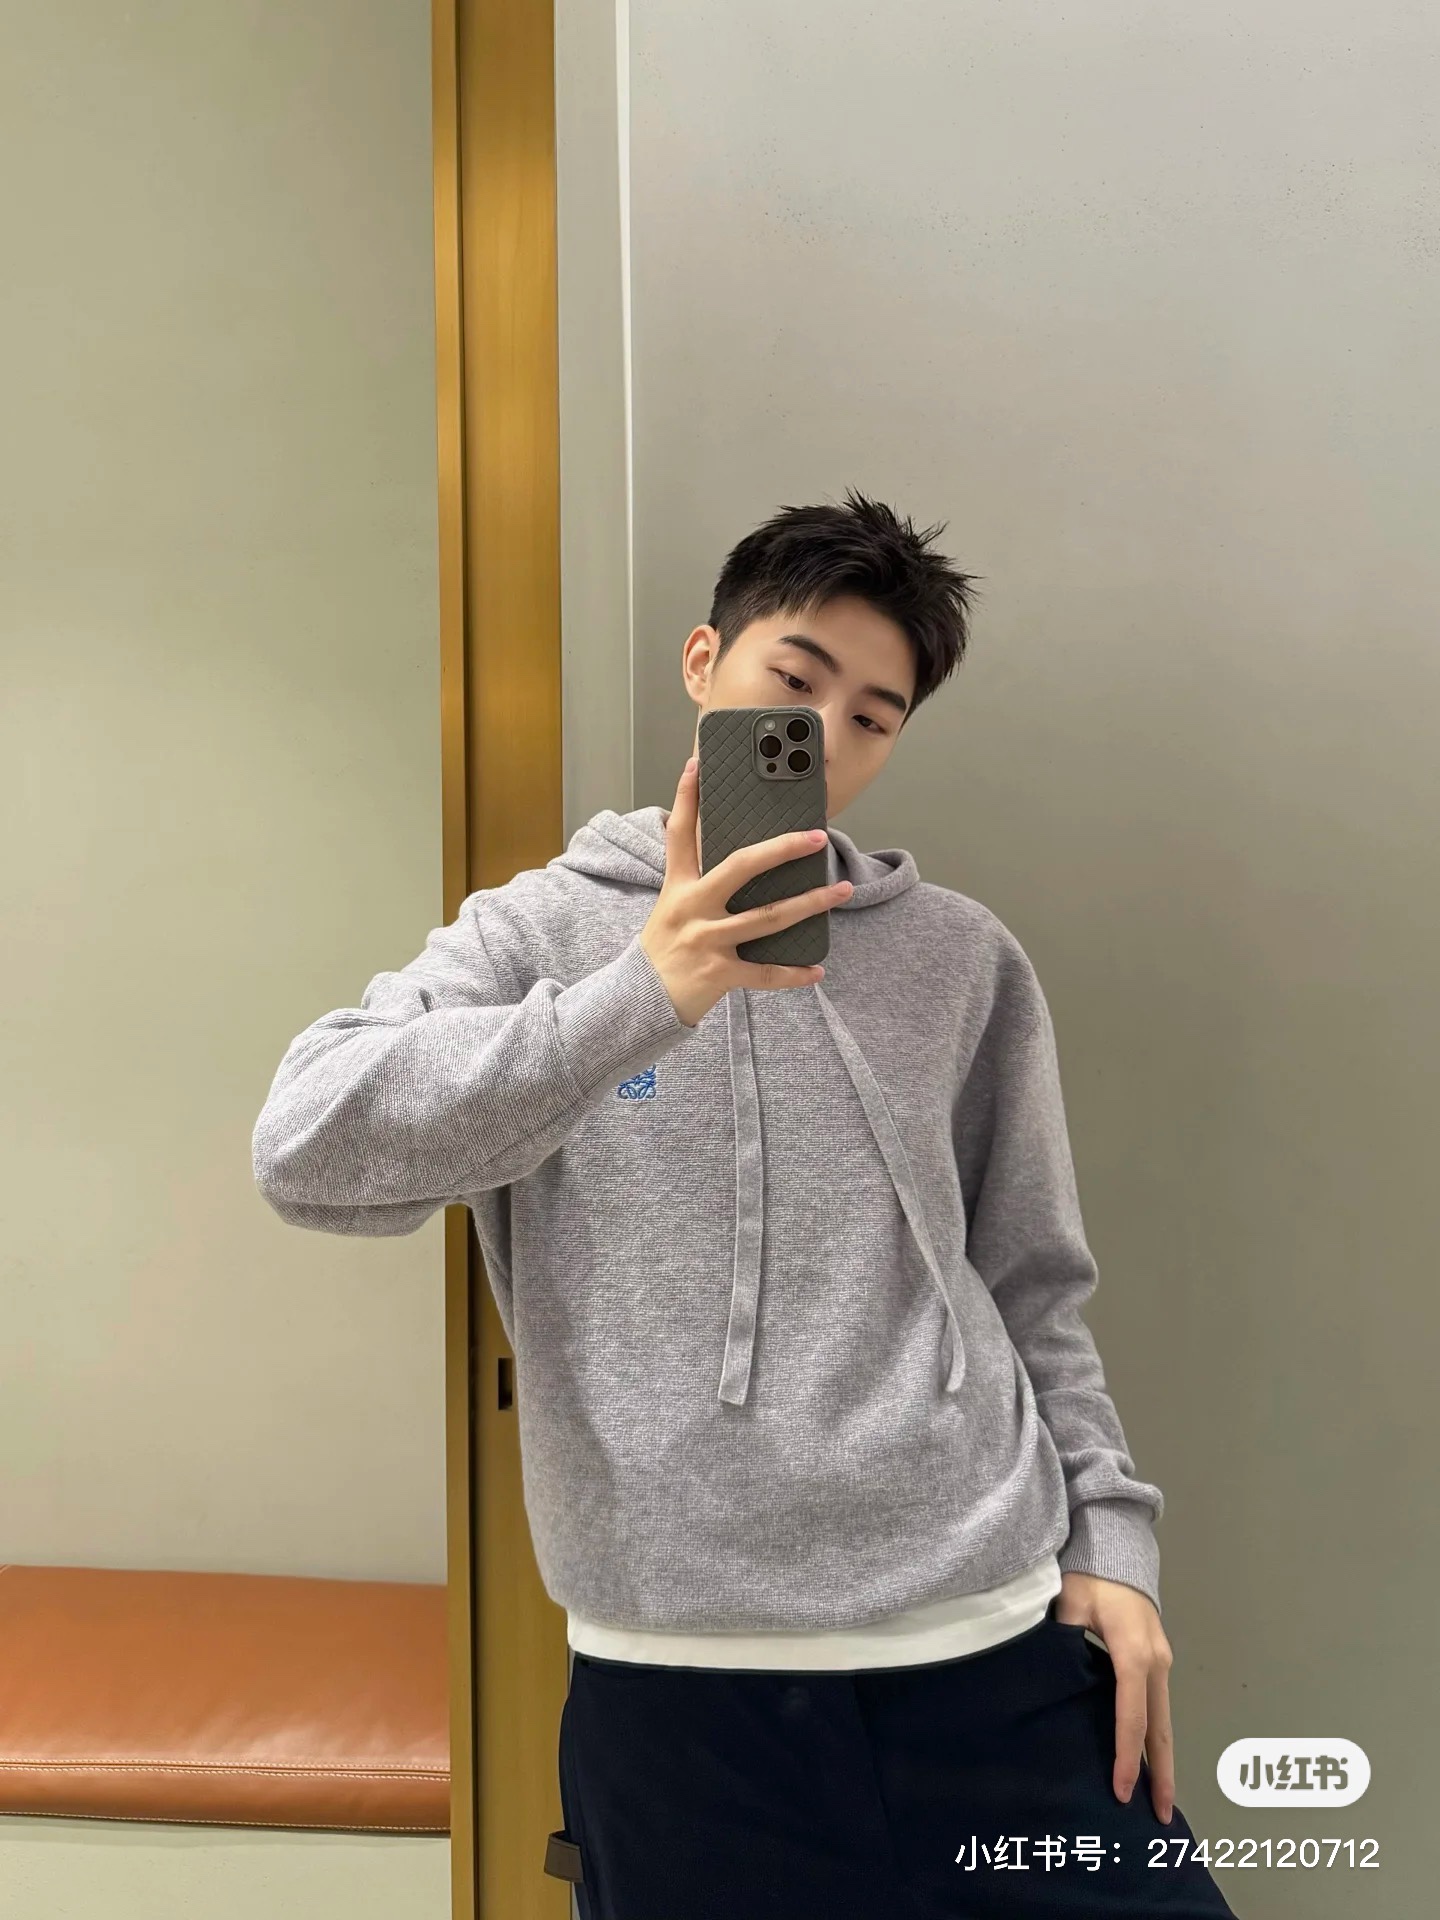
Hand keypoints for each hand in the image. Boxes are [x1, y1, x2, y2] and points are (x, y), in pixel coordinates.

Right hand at [640, 756, 851, 1027]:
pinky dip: (794, 974)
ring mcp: (706, 942)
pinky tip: (818, 970)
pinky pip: (765, 973)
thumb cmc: (663, 950)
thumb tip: (747, 861)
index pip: (681, 834)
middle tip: (817, 835)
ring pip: (767, 918)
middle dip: (782, 849)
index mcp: (678, 887)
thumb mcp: (672, 909)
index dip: (686, 797)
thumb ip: (699, 883)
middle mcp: (692, 909)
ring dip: (810, 903)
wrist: (638, 1002)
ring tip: (841, 890)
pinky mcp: (718, 974)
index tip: (697, 764)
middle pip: (740, 867)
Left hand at [1055, 1573, 1175, 1822]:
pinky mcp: (1158, 1660)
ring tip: (1159, 1798)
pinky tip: (1149, 1757)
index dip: (1126, 1756)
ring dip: (1162, 1758)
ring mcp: (1162, 1662)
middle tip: (1162, 1815)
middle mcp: (1156, 1663)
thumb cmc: (1091, 1577)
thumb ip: (1063, 1641)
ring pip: (1164, 1720)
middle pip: (1160, 1728)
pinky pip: (1158, 1706)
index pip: (1131, 1716)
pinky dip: (1156, 1736)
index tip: (1122, 1790)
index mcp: (1133, 1654)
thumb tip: (1050, 1678)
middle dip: (1162, 1773)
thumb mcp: (1069, 1604)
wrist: (1117, 1548)